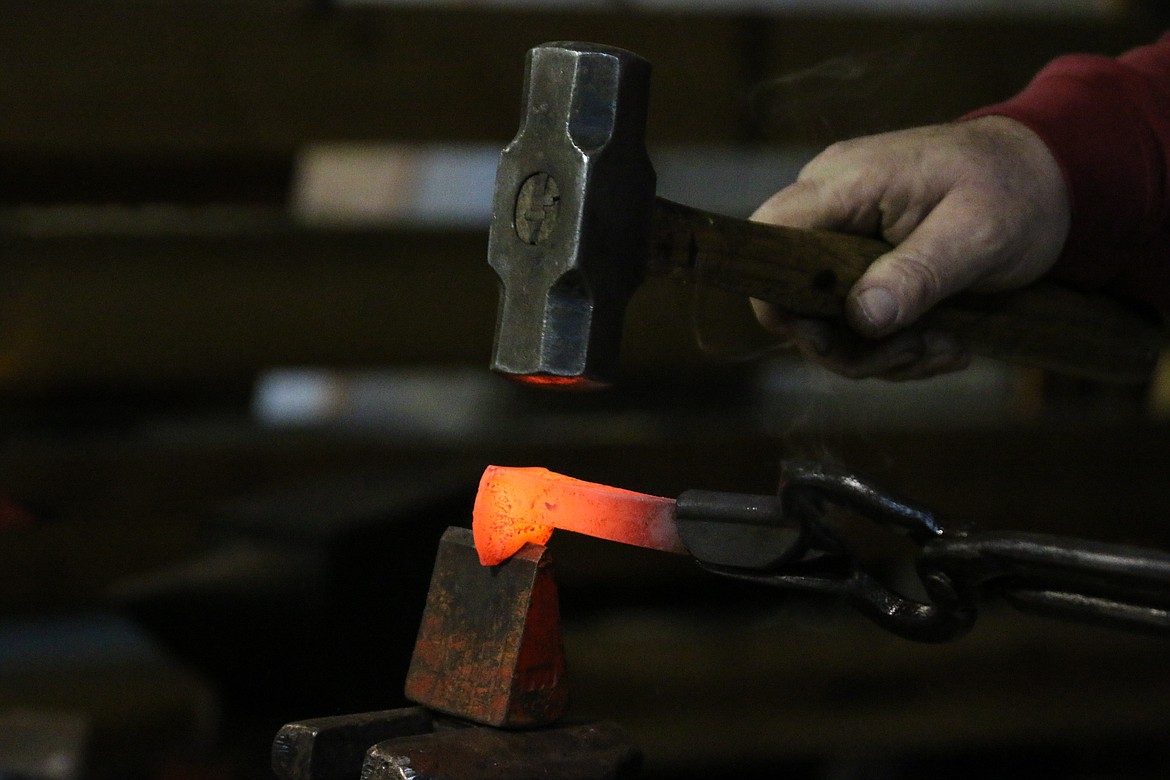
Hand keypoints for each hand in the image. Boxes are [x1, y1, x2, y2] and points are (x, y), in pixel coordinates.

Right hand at [751, 115, 1069, 379]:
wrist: (1049, 177)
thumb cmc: (1017, 192)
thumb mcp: (980, 234)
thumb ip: (919, 273)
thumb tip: (864, 318)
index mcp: (847, 183)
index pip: (770, 237)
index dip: (778, 298)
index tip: (832, 340)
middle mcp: (830, 205)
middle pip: (792, 295)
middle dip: (850, 344)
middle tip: (917, 354)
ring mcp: (842, 234)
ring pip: (823, 319)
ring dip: (880, 353)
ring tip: (946, 350)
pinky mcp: (859, 262)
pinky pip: (852, 319)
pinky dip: (893, 346)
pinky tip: (944, 343)